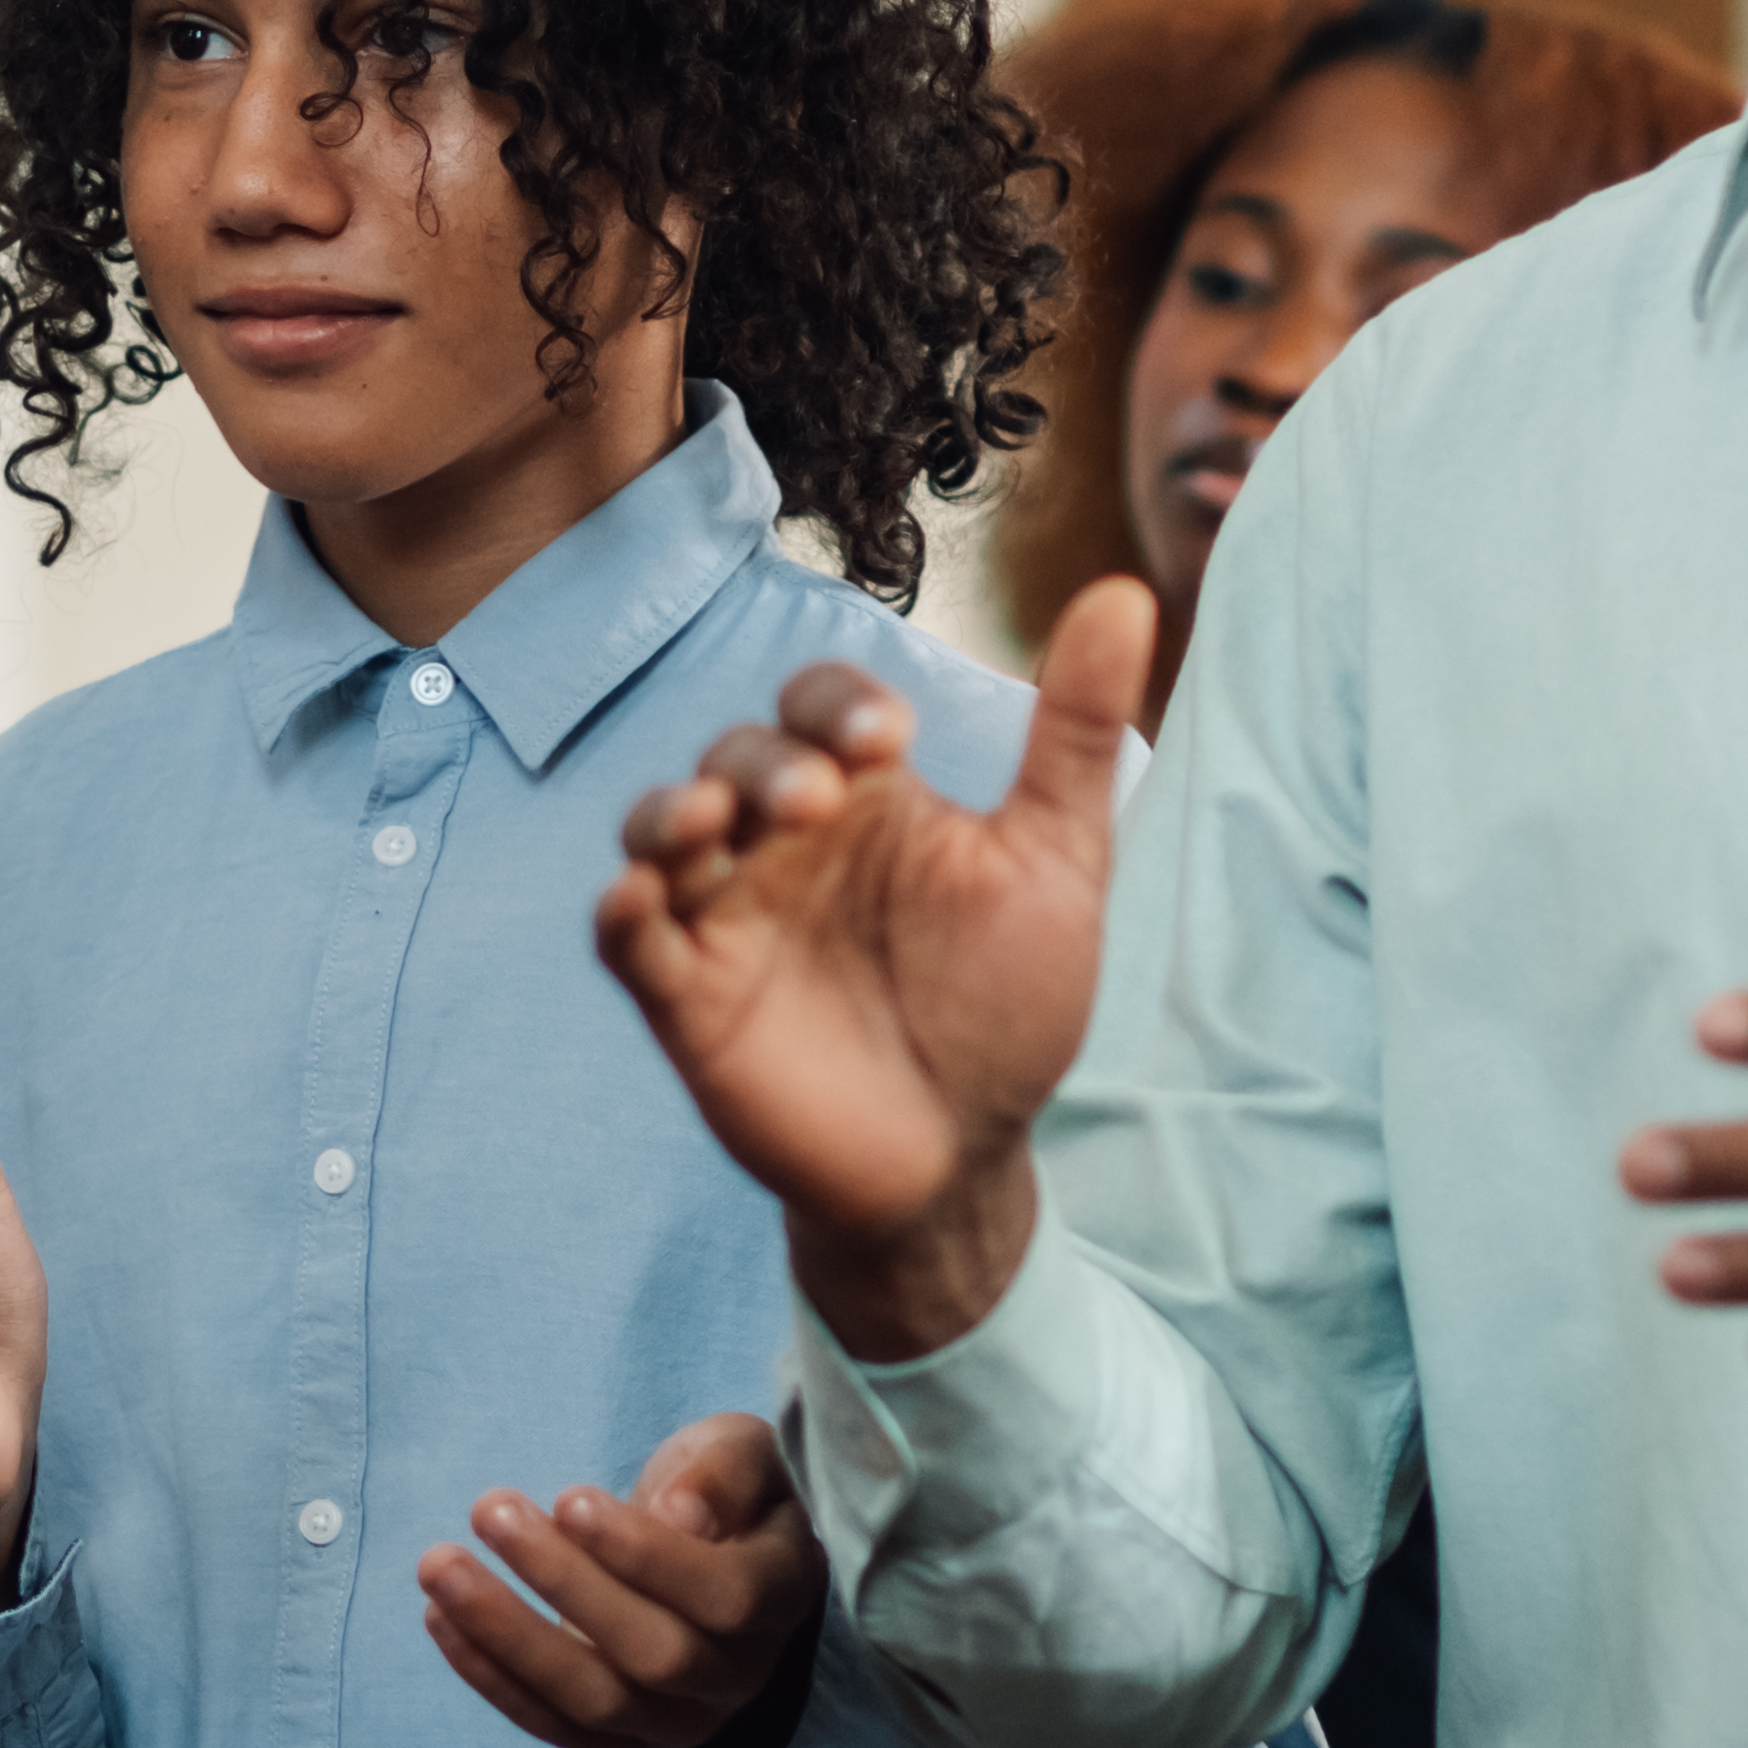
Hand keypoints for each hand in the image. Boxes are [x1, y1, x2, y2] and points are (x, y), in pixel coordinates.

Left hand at [425, 1414, 823, 1747]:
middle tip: (491, 1510)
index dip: (645, 1556)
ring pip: (596, 1700)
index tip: (570, 1499)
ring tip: (440, 1565)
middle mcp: (741, 1676)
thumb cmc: (723, 1496)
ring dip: (508, 1634)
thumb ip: (724, 1472)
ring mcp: (682, 1723)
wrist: (713, 1564)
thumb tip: (681, 1516)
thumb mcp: (741, 1453)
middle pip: (656, 1655)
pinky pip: (555, 1726)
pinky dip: (491, 1676)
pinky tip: (440, 1618)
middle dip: (563, 1583)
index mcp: (783, 1597)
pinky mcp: (624, 1747)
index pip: (726, 1598)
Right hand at [596, 572, 1152, 1358]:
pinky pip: (628, 939)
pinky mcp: (690, 1000)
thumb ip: (1076, 731)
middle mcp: (786, 844)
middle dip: (767, 763)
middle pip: (739, 756)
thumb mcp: (1057, 860)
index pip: (821, 706)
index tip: (885, 740)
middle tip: (817, 803)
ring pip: (663, 829)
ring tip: (710, 823)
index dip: (837, 703)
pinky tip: (640, 899)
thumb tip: (1124, 592)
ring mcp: (731, 918)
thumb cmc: (1007, 1003)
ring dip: (673, 813)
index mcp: (867, 800)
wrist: (967, 1155)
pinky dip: (623, 910)